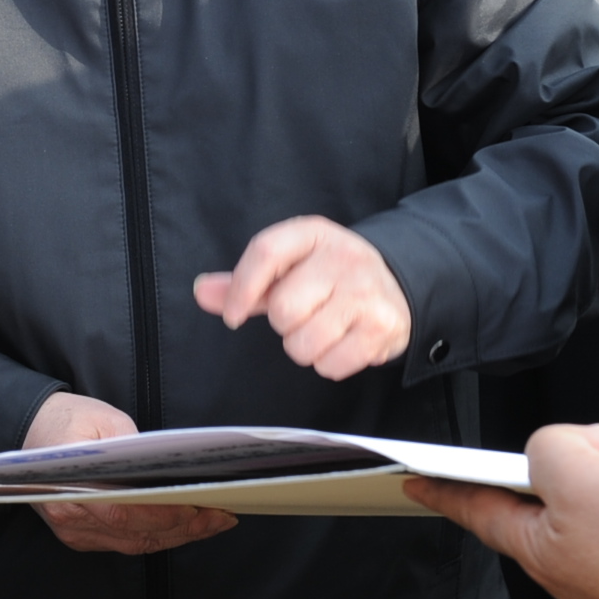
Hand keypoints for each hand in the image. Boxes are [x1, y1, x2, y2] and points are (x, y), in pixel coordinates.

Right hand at [23, 391, 237, 556]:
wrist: (30, 431)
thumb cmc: (67, 421)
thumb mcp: (103, 418)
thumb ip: (134, 446)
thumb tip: (170, 470)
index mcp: (70, 490)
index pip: (125, 513)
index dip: (166, 514)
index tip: (201, 507)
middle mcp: (71, 519)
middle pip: (136, 534)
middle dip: (184, 527)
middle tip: (222, 516)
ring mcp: (75, 532)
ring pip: (136, 544)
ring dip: (178, 535)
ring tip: (214, 522)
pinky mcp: (82, 536)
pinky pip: (127, 543)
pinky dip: (159, 536)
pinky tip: (186, 525)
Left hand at [193, 217, 411, 380]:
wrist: (396, 284)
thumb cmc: (330, 277)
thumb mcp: (289, 268)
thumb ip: (245, 282)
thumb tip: (201, 291)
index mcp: (313, 234)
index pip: (265, 252)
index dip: (241, 289)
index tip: (233, 317)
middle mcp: (343, 257)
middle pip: (283, 309)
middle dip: (284, 324)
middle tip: (303, 315)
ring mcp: (366, 291)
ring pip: (304, 343)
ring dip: (305, 348)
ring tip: (324, 329)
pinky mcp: (383, 325)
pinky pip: (331, 365)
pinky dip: (329, 364)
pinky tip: (344, 342)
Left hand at [408, 424, 598, 598]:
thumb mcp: (583, 479)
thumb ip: (554, 449)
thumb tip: (576, 443)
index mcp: (540, 550)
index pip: (480, 511)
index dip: (447, 490)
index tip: (417, 483)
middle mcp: (572, 570)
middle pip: (537, 509)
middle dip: (540, 473)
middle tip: (558, 447)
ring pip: (586, 514)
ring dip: (595, 482)